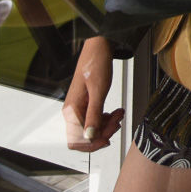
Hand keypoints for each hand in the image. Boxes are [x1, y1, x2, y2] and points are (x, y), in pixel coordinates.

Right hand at [63, 36, 122, 151]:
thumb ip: (94, 115)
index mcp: (71, 110)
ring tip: (119, 114)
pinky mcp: (86, 105)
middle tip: (117, 121)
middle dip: (104, 132)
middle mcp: (72, 111)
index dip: (92, 144)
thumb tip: (89, 136)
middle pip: (86, 137)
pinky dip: (107, 119)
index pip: (76, 141)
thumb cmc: (96, 63)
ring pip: (92, 129)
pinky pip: (95, 120)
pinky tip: (115, 112)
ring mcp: (79, 109)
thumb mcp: (99, 90)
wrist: (100, 47)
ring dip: (107, 125)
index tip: (108, 138)